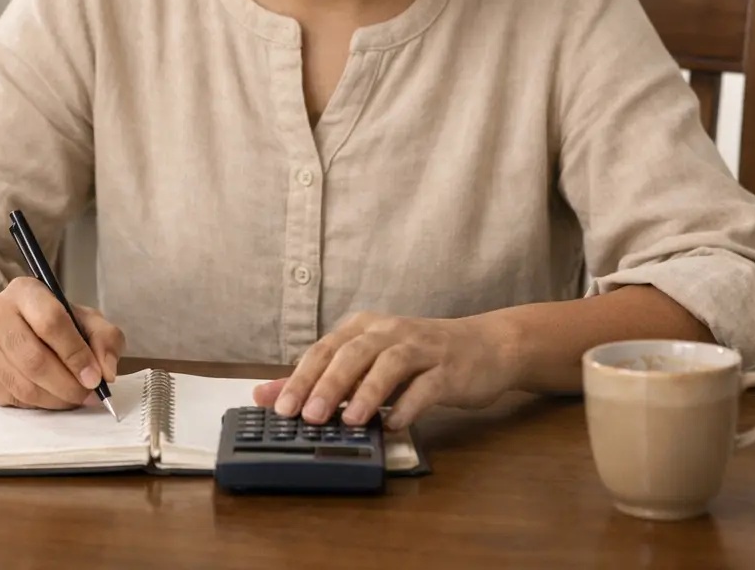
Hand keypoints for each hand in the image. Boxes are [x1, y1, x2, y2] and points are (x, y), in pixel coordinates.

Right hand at [0, 277, 124, 408]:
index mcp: (25, 291)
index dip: (76, 354)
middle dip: (68, 384)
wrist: (2, 327)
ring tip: (76, 398)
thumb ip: (105, 338)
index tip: (95, 377)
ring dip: (57, 399)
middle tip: (89, 394)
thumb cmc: (49, 321)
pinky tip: (54, 398)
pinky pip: (14, 398)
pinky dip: (41, 404)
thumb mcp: (83, 317)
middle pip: (35, 360)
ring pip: (24, 385)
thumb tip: (106, 372)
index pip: (51, 323)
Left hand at [251, 312, 517, 429]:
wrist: (487, 346)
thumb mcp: (370, 363)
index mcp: (366, 328)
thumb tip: (268, 396)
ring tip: (351, 421)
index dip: (302, 376)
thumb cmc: (420, 358)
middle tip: (310, 416)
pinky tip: (395, 425)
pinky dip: (409, 405)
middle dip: (329, 384)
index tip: (280, 407)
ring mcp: (423, 349)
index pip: (326, 348)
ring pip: (391, 364)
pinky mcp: (450, 369)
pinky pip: (427, 386)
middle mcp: (391, 332)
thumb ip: (322, 379)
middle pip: (354, 352)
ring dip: (368, 392)